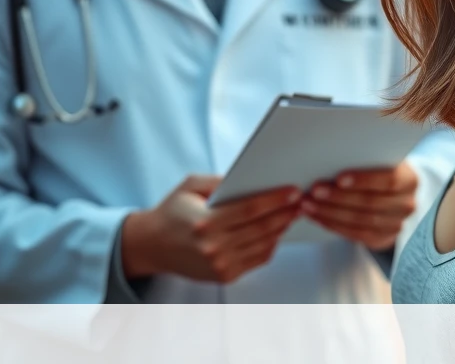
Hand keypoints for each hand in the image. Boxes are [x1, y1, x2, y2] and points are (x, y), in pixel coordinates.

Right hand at [122, 175, 301, 283]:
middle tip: (302, 201)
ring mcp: (220, 265)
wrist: (153, 246)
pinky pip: (257, 259)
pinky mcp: (224, 276)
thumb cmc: (173, 211)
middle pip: (261, 228)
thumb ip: (220, 181)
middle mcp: (213, 247)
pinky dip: (271, 245)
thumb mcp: (191, 186)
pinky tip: (277, 231)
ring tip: (294, 214)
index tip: (293, 191)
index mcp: (205, 223)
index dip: (275, 200)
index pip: (250, 210)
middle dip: (286, 213)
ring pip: (263, 244)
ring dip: (282, 228)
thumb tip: (253, 179)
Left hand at [301, 163, 418, 249]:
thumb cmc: (380, 170)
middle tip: (314, 191)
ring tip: (308, 204)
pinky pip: (355, 234)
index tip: (339, 177)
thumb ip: (366, 159)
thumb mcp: (380, 161)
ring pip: (360, 221)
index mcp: (410, 180)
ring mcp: (396, 225)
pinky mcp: (382, 239)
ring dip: (330, 212)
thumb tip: (332, 158)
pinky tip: (317, 216)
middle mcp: (407, 205)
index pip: (389, 180)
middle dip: (338, 197)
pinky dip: (333, 225)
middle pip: (371, 203)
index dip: (364, 180)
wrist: (393, 195)